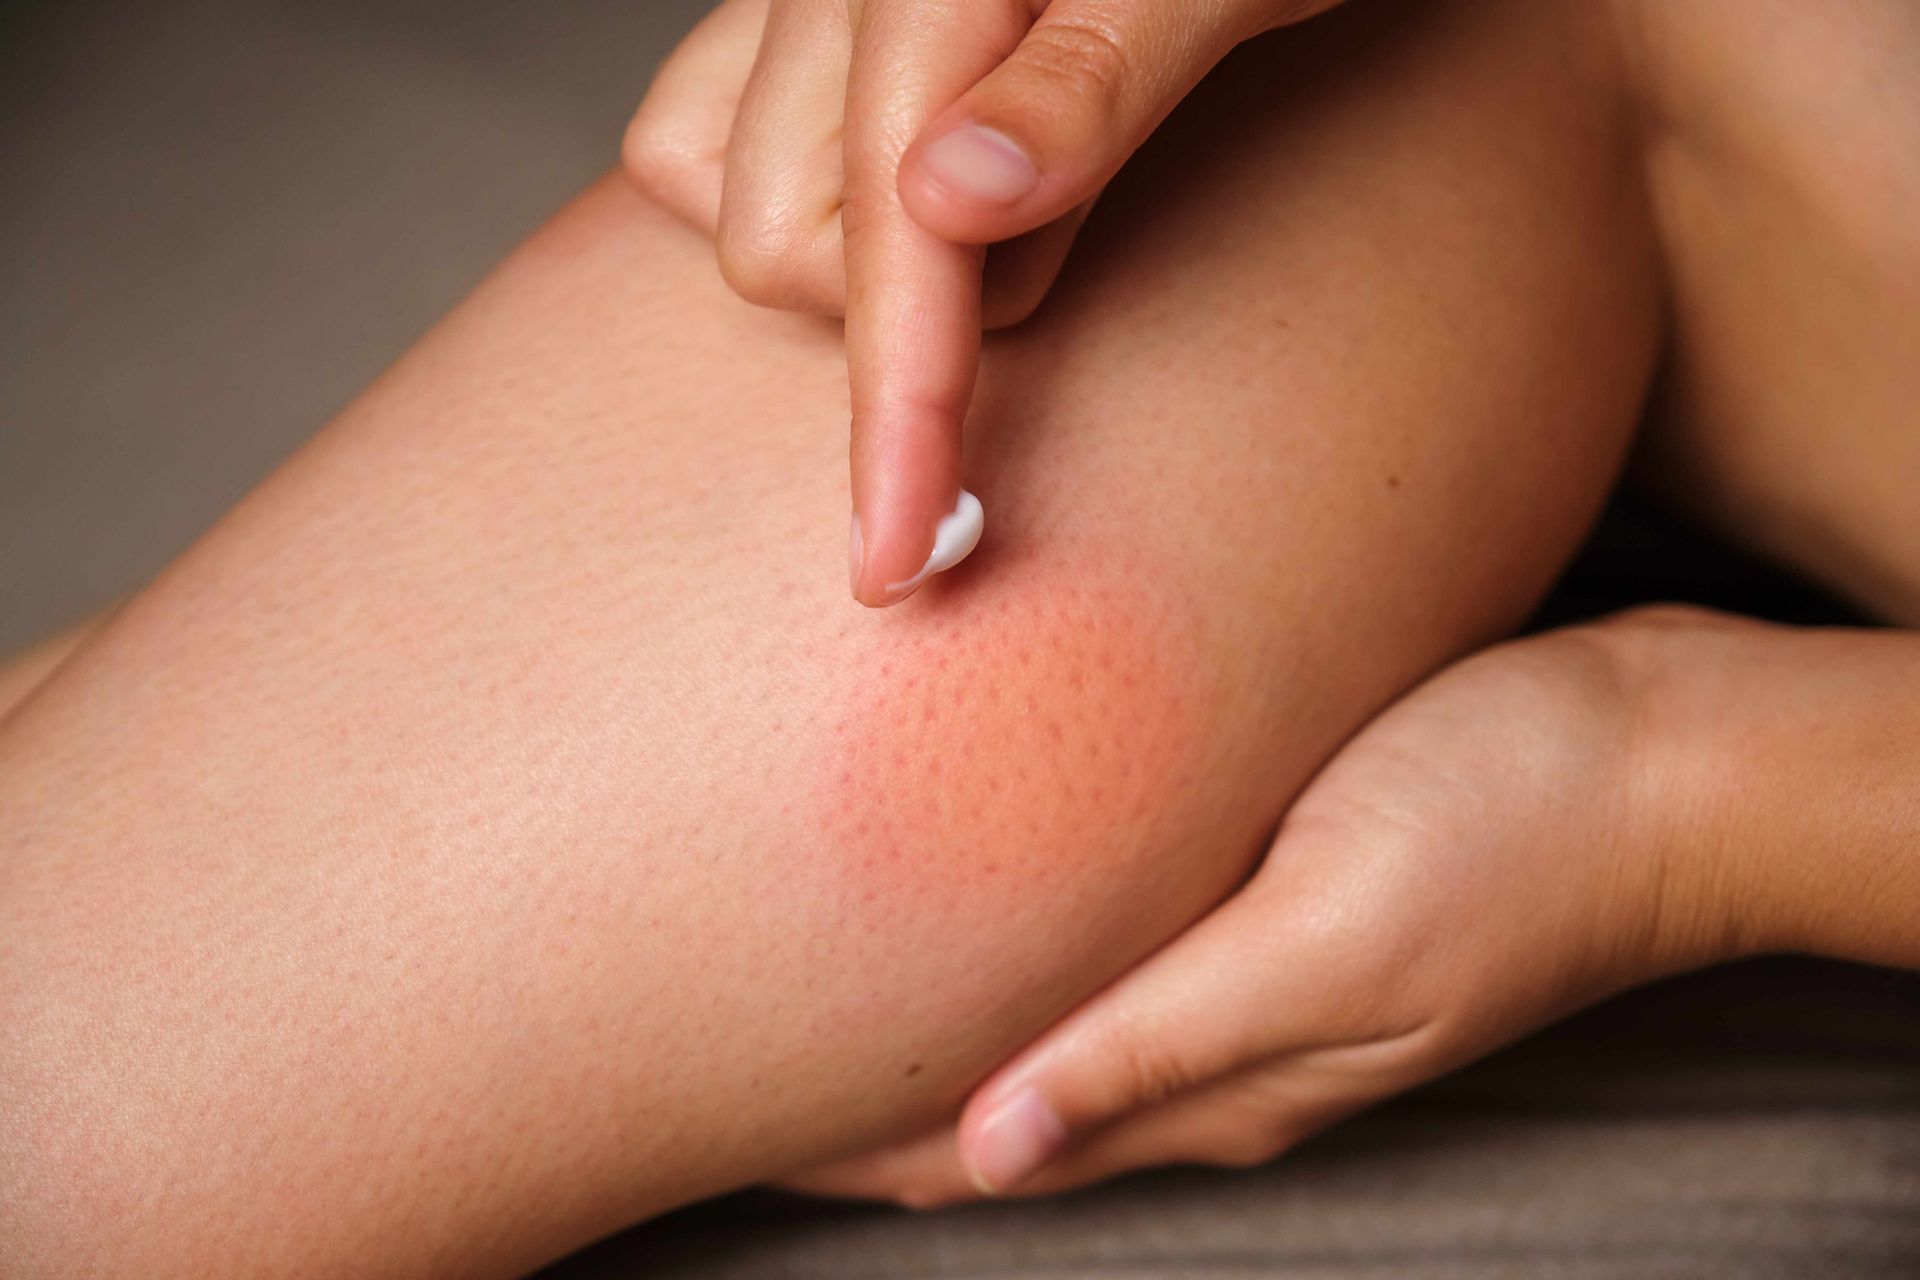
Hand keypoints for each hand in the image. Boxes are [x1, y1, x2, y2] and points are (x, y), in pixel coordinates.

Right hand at [624, 0, 1347, 605]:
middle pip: (774, 241)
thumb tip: (941, 205)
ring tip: (1014, 197)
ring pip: (722, 194)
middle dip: (911, 306)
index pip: (883, 236)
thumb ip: (1094, 77)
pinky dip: (820, 193)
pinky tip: (929, 168)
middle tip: (1064, 238)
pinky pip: (718, 129)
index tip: (898, 560)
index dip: (898, 416)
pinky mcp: (815, 6)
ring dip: (864, 254)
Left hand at [778, 607, 1763, 1204]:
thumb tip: (991, 1152)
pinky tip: (983, 886)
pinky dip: (1023, 934)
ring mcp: (1244, 959)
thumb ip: (1161, 1044)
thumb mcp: (1330, 937)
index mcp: (1221, 1073)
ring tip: (818, 972)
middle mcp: (1218, 1035)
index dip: (851, 1142)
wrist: (1672, 746)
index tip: (722, 1117)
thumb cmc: (1517, 826)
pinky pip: (1113, 930)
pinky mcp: (1269, 877)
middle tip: (730, 1039)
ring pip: (1048, 1010)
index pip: (986, 1143)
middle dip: (869, 1084)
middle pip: (999, 1088)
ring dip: (939, 1007)